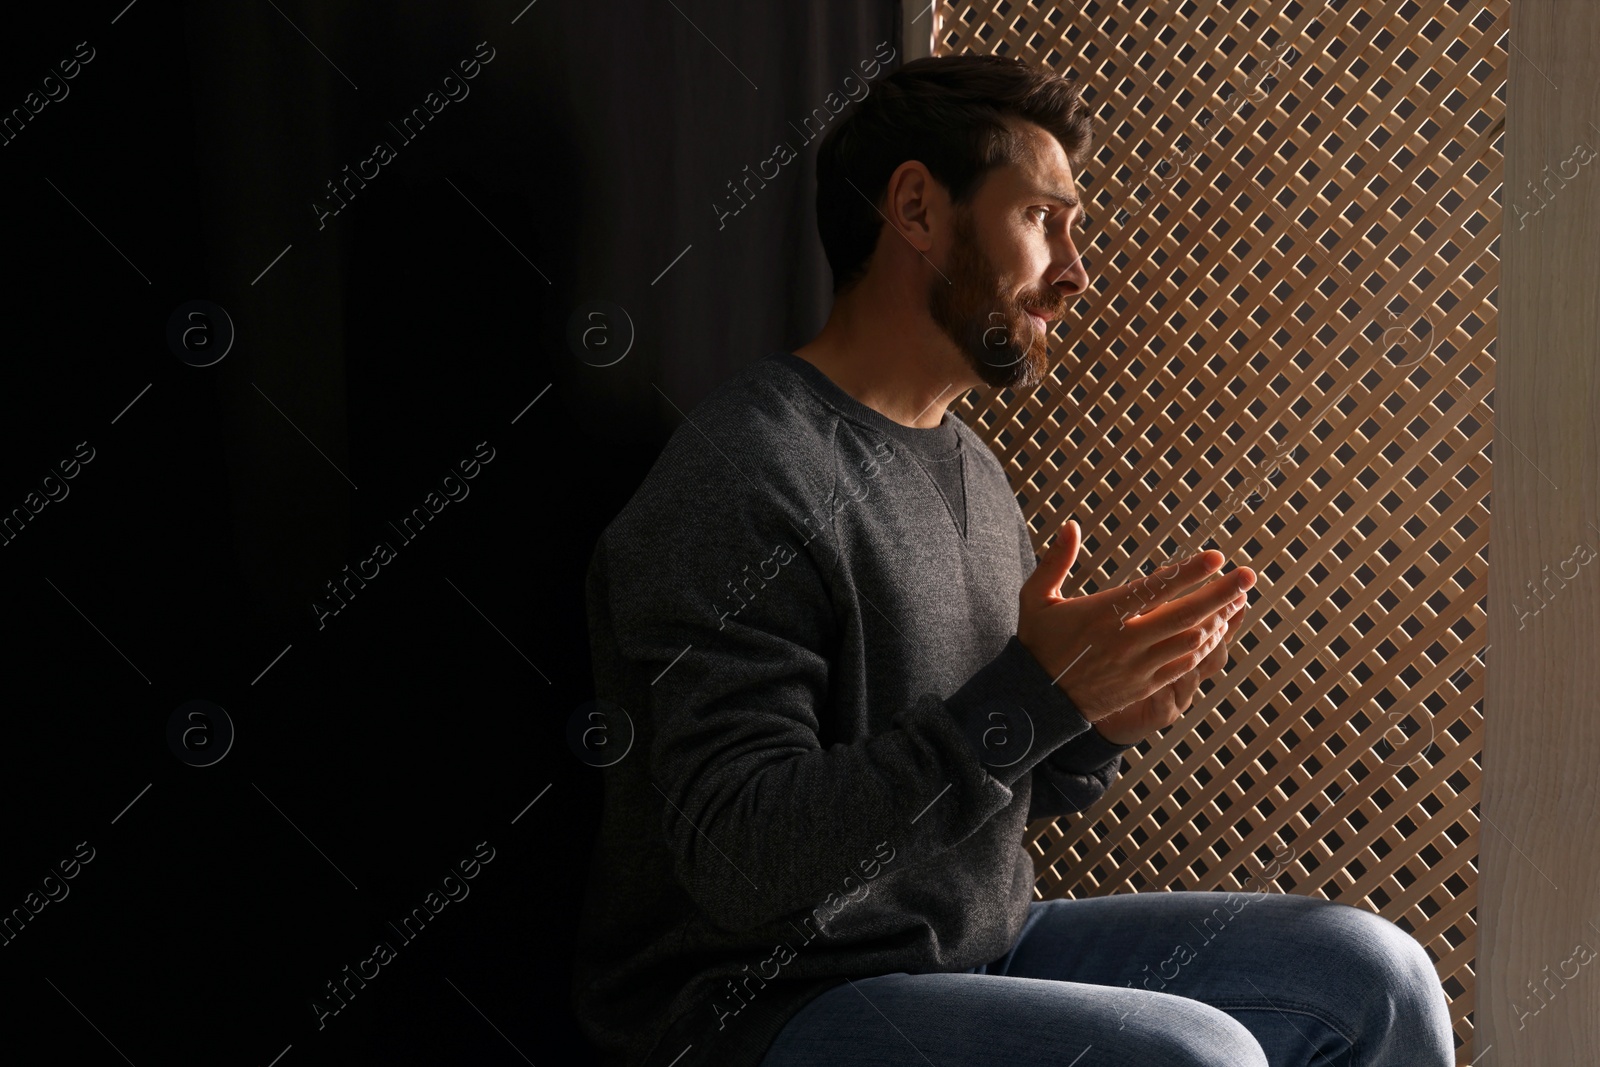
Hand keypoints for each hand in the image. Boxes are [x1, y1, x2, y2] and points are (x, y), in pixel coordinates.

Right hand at [1016, 518, 1255, 721]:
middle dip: (1220, 593)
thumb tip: (1070, 525)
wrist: (1035, 700)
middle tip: (1247, 575)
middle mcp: (1125, 641)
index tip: (1216, 557)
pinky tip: (1217, 632)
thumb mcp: (1036, 598)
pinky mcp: (1144, 687)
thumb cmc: (1038, 643)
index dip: (1189, 572)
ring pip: (1190, 642)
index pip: (1154, 589)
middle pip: (1184, 615)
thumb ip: (1056, 561)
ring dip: (1218, 620)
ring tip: (1238, 599)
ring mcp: (1138, 667)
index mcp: (1102, 614)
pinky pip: (1184, 666)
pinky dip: (1204, 648)